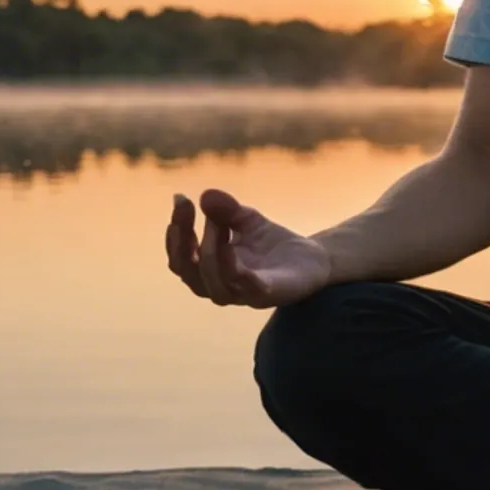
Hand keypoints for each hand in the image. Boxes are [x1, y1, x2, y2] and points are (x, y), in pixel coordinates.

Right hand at [164, 188, 332, 307]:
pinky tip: (230, 244)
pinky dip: (233, 268)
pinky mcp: (269, 294)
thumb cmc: (272, 243)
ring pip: (214, 286)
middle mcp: (223, 286)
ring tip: (215, 222)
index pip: (181, 259)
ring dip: (209, 253)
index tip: (179, 199)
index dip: (175, 233)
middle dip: (182, 241)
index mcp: (211, 271)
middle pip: (190, 275)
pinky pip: (246, 287)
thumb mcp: (246, 219)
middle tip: (186, 207)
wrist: (314, 259)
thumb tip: (205, 195)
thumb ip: (227, 210)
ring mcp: (245, 294)